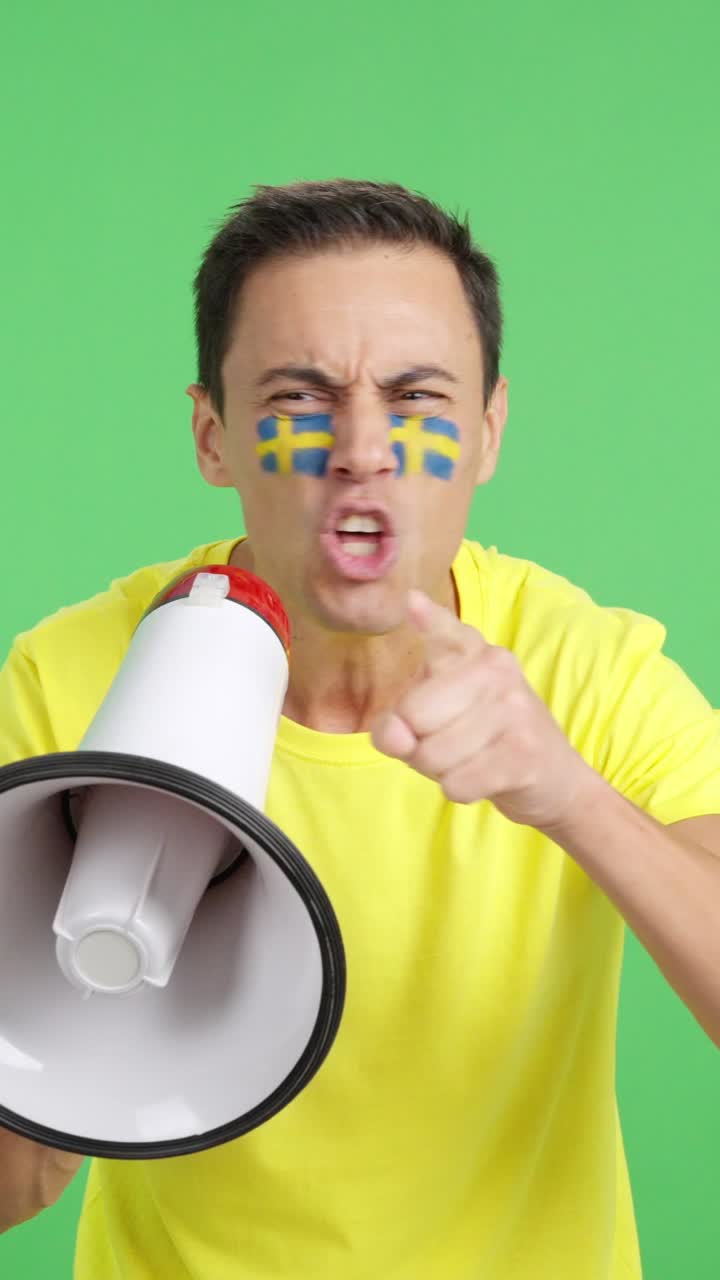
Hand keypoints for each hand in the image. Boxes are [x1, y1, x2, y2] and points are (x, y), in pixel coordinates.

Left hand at [370, 589, 595, 829]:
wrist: (555, 778)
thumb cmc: (481, 742)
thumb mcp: (434, 721)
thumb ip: (397, 723)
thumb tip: (395, 736)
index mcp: (474, 652)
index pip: (447, 631)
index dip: (429, 619)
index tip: (412, 601)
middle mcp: (497, 669)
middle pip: (414, 715)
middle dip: (417, 745)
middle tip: (450, 744)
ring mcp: (514, 709)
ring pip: (432, 754)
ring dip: (440, 771)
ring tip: (469, 760)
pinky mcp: (523, 754)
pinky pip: (456, 782)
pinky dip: (459, 790)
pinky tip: (483, 778)